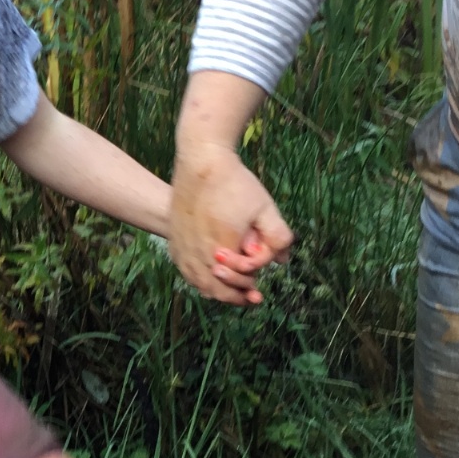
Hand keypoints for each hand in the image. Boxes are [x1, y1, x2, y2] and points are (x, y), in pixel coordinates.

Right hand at [169, 143, 292, 304]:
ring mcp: (183, 247)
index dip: (250, 283)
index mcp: (223, 245)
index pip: (238, 280)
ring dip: (217, 290)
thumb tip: (284, 261)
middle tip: (249, 296)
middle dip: (235, 295)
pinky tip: (212, 276)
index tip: (259, 284)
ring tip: (232, 290)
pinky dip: (200, 280)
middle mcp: (199, 250)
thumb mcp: (265, 207)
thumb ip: (278, 237)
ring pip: (199, 283)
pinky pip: (187, 271)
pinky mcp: (175, 240)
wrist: (200, 160)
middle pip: (216, 289)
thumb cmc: (234, 183)